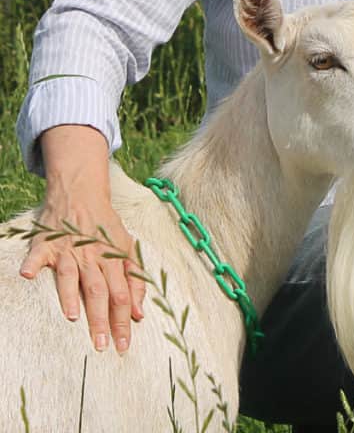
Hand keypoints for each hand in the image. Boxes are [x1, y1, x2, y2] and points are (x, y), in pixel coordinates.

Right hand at [19, 125, 145, 352]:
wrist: (82, 192)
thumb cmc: (105, 226)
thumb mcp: (125, 247)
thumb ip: (134, 279)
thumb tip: (139, 312)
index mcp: (112, 258)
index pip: (121, 294)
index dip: (124, 320)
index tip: (123, 345)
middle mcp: (91, 256)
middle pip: (98, 290)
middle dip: (101, 319)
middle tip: (102, 345)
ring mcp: (68, 249)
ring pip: (70, 275)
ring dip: (71, 295)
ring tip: (73, 316)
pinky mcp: (46, 244)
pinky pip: (38, 255)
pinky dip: (32, 264)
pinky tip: (28, 274)